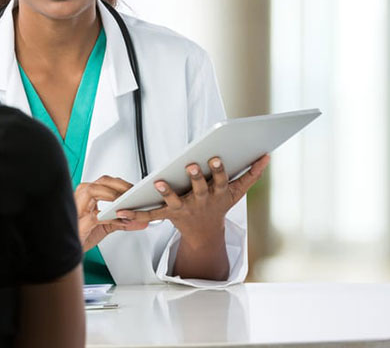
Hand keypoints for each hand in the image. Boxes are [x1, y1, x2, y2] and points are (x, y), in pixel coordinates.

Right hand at [74, 176, 148, 251]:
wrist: (68, 251)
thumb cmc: (82, 236)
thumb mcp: (104, 227)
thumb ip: (121, 221)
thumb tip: (140, 221)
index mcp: (86, 197)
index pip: (104, 182)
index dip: (120, 183)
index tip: (134, 189)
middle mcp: (79, 199)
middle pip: (99, 182)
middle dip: (119, 185)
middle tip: (133, 193)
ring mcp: (77, 210)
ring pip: (92, 191)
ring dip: (112, 195)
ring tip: (125, 203)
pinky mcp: (78, 224)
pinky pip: (95, 216)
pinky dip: (110, 218)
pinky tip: (120, 221)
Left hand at [118, 154, 270, 245]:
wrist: (205, 233)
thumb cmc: (219, 204)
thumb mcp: (237, 192)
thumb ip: (251, 174)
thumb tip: (266, 156)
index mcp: (217, 193)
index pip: (219, 180)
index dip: (218, 170)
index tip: (215, 158)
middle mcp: (201, 201)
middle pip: (198, 188)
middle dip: (196, 177)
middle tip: (190, 165)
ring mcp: (184, 208)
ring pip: (175, 200)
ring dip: (167, 191)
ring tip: (158, 182)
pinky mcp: (169, 214)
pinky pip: (152, 213)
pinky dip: (137, 213)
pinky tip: (123, 210)